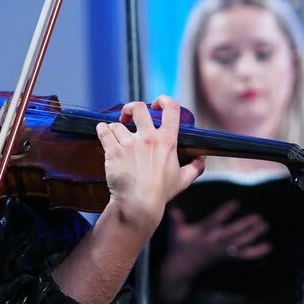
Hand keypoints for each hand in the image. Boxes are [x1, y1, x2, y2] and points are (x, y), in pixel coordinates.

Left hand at [96, 95, 204, 233]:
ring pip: (117, 124)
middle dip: (130, 108)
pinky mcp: (113, 151)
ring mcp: (129, 144)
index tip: (156, 104)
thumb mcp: (184, 180)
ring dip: (114, 128)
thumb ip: (195, 167)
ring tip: (114, 136)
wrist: (138, 204)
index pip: (171, 109)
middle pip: (138, 108)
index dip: (163, 100)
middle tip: (127, 116)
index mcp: (167, 141)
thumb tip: (201, 159)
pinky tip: (102, 131)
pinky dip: (102, 129)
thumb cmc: (161, 193)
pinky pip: (104, 131)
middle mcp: (148, 138)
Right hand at [169, 200, 270, 265]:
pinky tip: (267, 247)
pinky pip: (243, 255)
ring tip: (265, 226)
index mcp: (203, 233)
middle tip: (259, 217)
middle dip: (246, 225)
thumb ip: (176, 220)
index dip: (226, 212)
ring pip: (240, 242)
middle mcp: (214, 242)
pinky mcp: (226, 256)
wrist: (182, 267)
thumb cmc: (178, 247)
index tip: (236, 203)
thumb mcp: (175, 232)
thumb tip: (173, 209)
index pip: (216, 220)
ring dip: (253, 235)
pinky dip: (256, 252)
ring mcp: (221, 250)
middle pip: (233, 232)